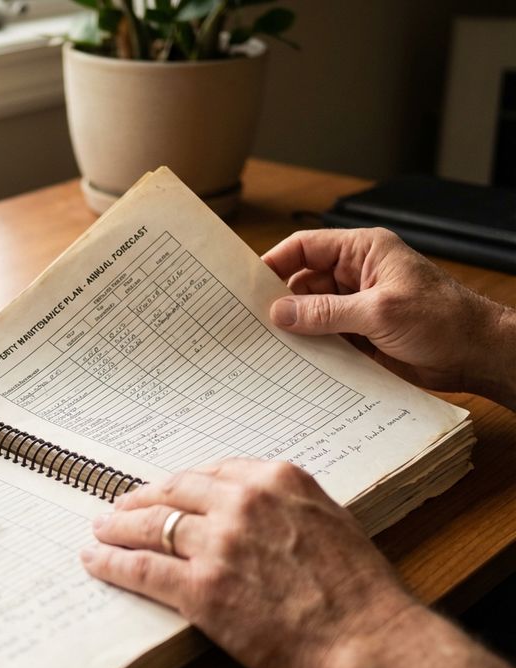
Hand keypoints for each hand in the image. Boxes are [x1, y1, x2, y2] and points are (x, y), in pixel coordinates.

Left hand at [81, 459, 416, 667]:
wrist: (368, 640)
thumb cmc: (359, 590)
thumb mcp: (330, 520)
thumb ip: (286, 506)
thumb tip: (254, 507)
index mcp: (276, 480)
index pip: (210, 472)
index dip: (179, 484)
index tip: (164, 490)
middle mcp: (243, 503)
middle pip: (174, 492)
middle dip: (142, 499)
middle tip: (120, 506)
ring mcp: (219, 544)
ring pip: (152, 526)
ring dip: (118, 527)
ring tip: (100, 530)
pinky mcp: (201, 588)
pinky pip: (143, 567)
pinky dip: (113, 563)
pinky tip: (96, 561)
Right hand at [262, 228, 515, 403]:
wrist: (477, 356)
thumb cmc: (444, 319)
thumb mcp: (379, 311)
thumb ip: (326, 313)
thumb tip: (279, 312)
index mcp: (363, 251)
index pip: (306, 248)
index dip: (275, 263)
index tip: (248, 285)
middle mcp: (356, 275)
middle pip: (302, 282)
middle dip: (280, 302)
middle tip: (251, 322)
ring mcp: (356, 305)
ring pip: (310, 313)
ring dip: (294, 329)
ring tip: (267, 345)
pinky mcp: (358, 334)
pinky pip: (323, 337)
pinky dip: (309, 348)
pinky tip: (291, 361)